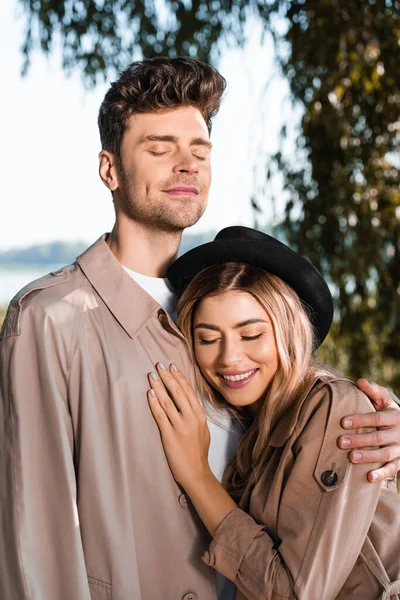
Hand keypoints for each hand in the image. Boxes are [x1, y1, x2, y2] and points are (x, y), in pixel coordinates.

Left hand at [147, 362, 210, 486]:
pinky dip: (154, 403)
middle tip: (159, 365)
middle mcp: (191, 418)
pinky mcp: (169, 435)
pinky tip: (149, 393)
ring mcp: (180, 426)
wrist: (196, 472)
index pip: (188, 391)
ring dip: (158, 386)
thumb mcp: (203, 429)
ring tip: (152, 375)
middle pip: (178, 392)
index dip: (179, 377)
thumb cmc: (198, 451)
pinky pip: (160, 415)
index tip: (172, 366)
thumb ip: (196, 414)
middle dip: (167, 377)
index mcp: (200, 415)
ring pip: (167, 401)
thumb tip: (187, 400)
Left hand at [338, 379, 399, 481]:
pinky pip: (393, 469)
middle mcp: (398, 433)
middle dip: (359, 440)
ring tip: (351, 457)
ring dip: (368, 456)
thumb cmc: (388, 411)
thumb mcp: (384, 399)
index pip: (375, 418)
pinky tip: (369, 477)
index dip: (360, 420)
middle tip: (340, 442)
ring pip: (385, 454)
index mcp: (394, 416)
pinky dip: (382, 474)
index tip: (343, 422)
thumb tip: (360, 381)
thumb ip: (372, 390)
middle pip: (378, 437)